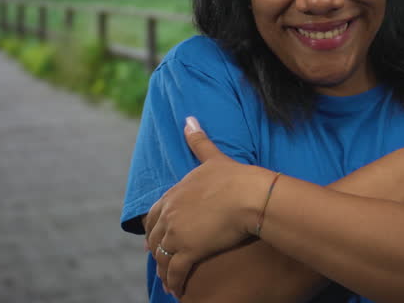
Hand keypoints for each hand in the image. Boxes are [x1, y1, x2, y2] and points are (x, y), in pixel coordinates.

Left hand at [143, 116, 274, 296]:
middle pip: (155, 238)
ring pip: (163, 257)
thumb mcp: (212, 157)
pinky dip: (174, 282)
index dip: (154, 228)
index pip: (154, 215)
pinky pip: (175, 271)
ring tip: (169, 282)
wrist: (249, 195)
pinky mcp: (189, 251)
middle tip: (160, 262)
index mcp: (173, 194)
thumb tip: (189, 117)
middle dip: (156, 251)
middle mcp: (170, 214)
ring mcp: (177, 233)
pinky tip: (177, 290)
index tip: (155, 238)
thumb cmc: (235, 176)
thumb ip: (198, 140)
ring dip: (164, 271)